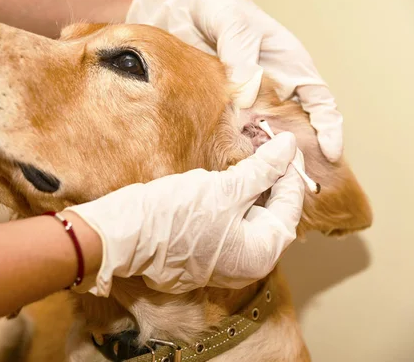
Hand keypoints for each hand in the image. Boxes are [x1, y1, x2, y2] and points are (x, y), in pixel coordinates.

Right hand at [65, 132, 304, 295]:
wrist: (125, 236)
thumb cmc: (175, 215)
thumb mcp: (225, 188)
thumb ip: (262, 170)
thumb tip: (288, 148)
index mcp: (260, 254)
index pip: (288, 208)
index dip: (289, 174)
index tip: (284, 147)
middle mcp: (247, 266)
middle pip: (269, 215)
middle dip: (269, 181)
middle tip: (266, 148)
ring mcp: (224, 263)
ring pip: (247, 219)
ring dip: (249, 190)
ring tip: (247, 160)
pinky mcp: (204, 255)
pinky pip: (227, 226)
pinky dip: (231, 203)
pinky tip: (225, 181)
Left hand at [126, 0, 342, 161]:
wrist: (172, 3)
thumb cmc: (214, 2)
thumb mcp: (233, 22)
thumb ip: (242, 56)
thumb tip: (249, 95)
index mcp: (287, 63)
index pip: (318, 99)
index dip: (329, 126)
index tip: (331, 151)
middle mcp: (269, 86)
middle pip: (292, 125)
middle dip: (296, 152)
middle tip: (292, 178)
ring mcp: (242, 99)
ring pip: (259, 134)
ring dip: (261, 155)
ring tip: (262, 177)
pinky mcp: (217, 106)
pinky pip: (228, 132)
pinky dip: (232, 148)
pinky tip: (228, 162)